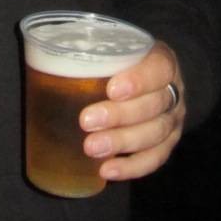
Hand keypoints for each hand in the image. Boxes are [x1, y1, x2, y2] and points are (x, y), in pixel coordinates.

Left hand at [79, 41, 184, 180]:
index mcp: (163, 61)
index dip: (139, 80)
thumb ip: (94, 54)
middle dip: (120, 115)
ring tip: (91, 148)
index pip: (159, 69)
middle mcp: (173, 91)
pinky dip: (131, 167)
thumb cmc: (121, 62)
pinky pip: (155, 159)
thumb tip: (46, 59)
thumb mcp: (113, 50)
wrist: (147, 78)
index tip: (111, 89)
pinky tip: (107, 170)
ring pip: (155, 133)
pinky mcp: (167, 144)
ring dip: (122, 142)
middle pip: (154, 105)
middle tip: (86, 121)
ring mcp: (173, 120)